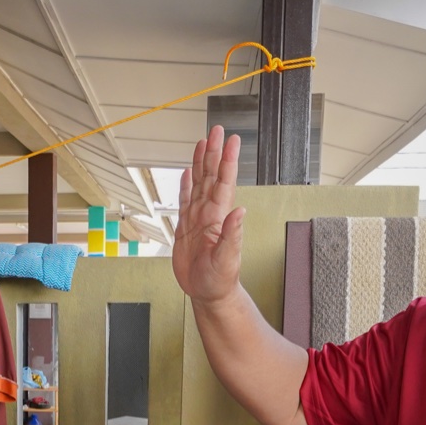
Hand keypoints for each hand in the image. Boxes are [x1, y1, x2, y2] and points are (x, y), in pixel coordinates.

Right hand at [172, 124, 246, 305]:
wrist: (208, 293)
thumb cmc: (219, 281)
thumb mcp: (227, 260)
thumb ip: (232, 236)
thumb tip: (240, 211)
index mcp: (218, 218)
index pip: (223, 183)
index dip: (226, 161)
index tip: (231, 140)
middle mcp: (209, 214)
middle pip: (211, 176)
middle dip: (214, 152)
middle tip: (217, 130)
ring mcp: (198, 219)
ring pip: (199, 184)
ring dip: (201, 162)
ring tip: (203, 142)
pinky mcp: (186, 228)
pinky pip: (185, 201)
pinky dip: (186, 185)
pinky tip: (188, 173)